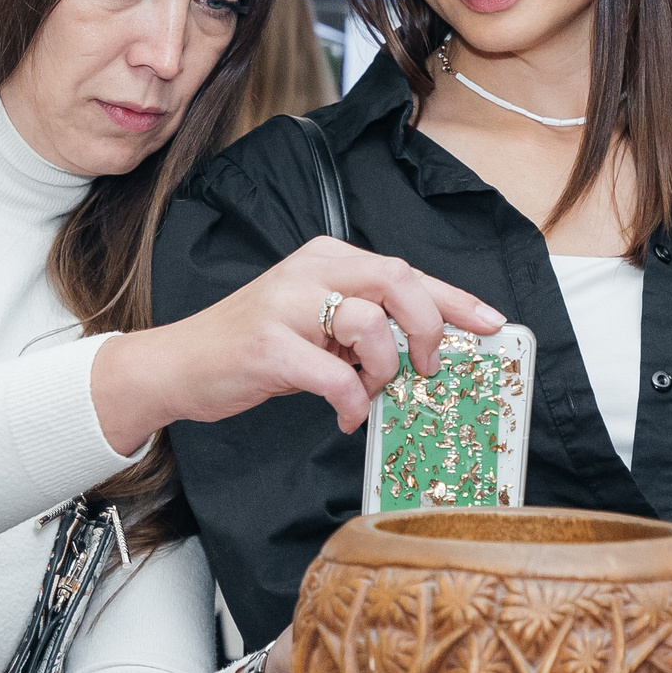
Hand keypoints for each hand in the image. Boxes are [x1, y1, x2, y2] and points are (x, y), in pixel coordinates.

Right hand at [92, 237, 501, 451]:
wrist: (180, 366)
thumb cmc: (256, 348)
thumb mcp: (315, 323)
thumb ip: (363, 324)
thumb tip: (426, 347)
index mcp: (327, 259)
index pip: (405, 270)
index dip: (455, 298)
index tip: (492, 323)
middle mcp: (308, 270)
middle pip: (396, 280)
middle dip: (427, 327)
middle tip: (428, 366)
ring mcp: (285, 306)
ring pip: (368, 322)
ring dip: (382, 368)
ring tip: (368, 390)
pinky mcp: (267, 346)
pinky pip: (333, 375)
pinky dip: (351, 401)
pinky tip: (345, 414)